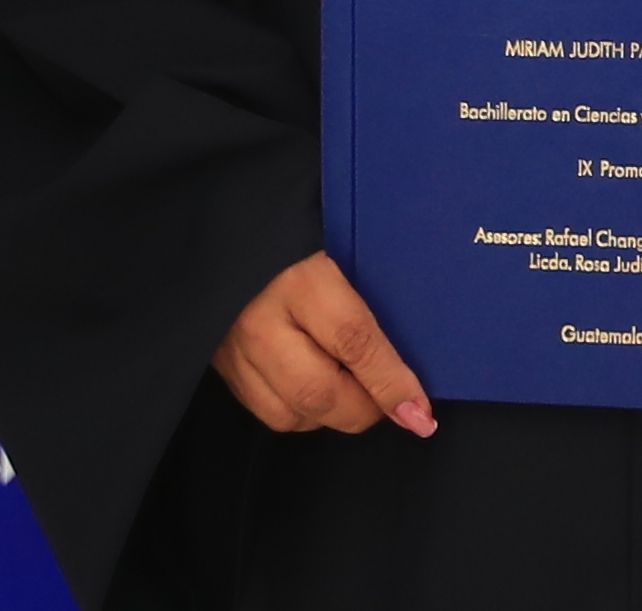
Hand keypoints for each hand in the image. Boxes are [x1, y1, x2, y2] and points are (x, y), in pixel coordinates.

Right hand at [210, 252, 435, 436]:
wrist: (231, 226)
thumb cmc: (301, 234)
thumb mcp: (342, 249)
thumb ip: (374, 299)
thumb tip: (412, 363)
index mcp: (300, 278)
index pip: (354, 341)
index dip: (391, 382)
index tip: (420, 412)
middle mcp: (261, 320)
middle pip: (320, 392)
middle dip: (365, 410)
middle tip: (391, 402)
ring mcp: (234, 349)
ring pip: (292, 413)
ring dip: (332, 414)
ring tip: (354, 392)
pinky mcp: (221, 367)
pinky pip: (268, 412)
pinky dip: (302, 412)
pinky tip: (317, 391)